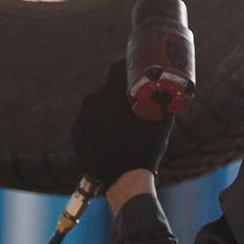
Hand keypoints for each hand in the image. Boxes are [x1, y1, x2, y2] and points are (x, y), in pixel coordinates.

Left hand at [72, 61, 172, 186]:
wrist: (124, 179)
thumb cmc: (146, 147)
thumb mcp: (162, 120)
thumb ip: (163, 100)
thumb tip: (166, 88)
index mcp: (111, 92)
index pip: (117, 68)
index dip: (128, 65)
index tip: (137, 67)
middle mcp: (93, 101)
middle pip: (107, 88)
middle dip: (120, 91)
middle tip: (135, 99)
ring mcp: (82, 118)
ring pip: (97, 105)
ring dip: (108, 108)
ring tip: (123, 119)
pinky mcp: (76, 133)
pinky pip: (88, 121)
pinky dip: (98, 123)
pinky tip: (111, 132)